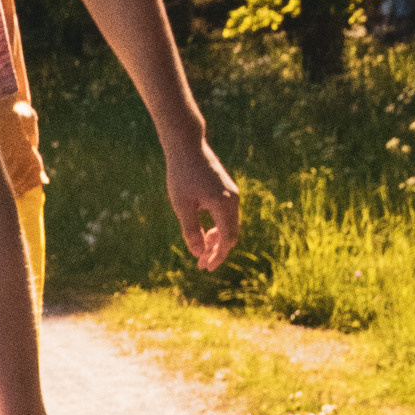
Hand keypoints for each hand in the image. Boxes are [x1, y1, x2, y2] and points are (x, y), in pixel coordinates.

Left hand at [167, 134, 240, 270]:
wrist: (187, 146)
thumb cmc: (181, 175)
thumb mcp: (182, 206)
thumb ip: (191, 230)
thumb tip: (199, 253)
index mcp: (222, 204)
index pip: (227, 239)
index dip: (217, 256)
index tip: (205, 268)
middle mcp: (233, 199)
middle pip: (231, 234)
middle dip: (217, 252)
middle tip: (201, 265)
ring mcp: (232, 194)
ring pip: (230, 225)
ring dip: (218, 240)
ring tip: (201, 251)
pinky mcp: (228, 190)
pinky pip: (228, 215)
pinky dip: (219, 227)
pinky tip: (206, 234)